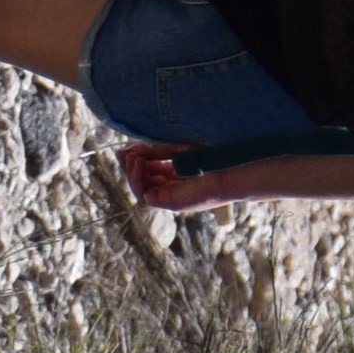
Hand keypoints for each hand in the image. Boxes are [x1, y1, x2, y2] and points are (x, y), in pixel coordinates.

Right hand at [118, 142, 238, 213]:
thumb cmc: (209, 154)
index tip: (126, 149)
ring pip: (141, 189)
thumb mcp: (175, 148)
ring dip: (133, 172)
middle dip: (131, 166)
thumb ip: (153, 151)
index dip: (136, 160)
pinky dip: (138, 180)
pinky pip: (146, 196)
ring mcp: (172, 197)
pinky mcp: (171, 203)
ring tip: (134, 157)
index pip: (149, 170)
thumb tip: (126, 151)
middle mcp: (174, 187)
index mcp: (177, 174)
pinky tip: (140, 164)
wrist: (228, 165)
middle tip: (125, 153)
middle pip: (142, 181)